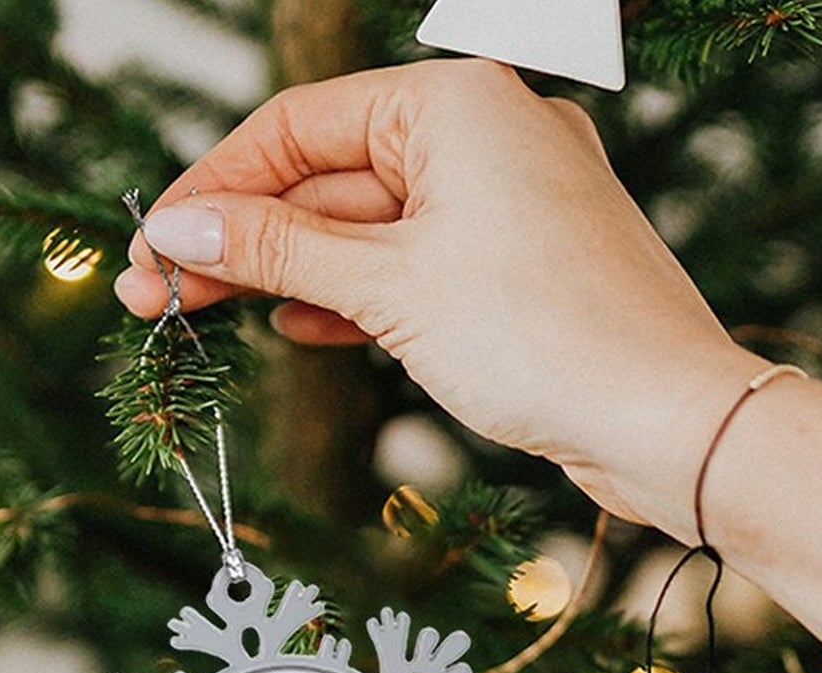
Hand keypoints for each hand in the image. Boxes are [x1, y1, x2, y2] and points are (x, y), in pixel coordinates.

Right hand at [115, 59, 764, 543]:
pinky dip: (354, 296)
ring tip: (202, 316)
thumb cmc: (542, 336)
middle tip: (155, 297)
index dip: (215, 188)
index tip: (155, 244)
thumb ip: (276, 251)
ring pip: (367, 231)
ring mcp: (505, 203)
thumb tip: (179, 232)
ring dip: (286, 274)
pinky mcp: (517, 267)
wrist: (666, 422)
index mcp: (455, 102)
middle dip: (239, 242)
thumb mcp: (388, 286)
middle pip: (327, 181)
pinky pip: (413, 268)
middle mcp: (484, 134)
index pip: (299, 127)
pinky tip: (295, 325)